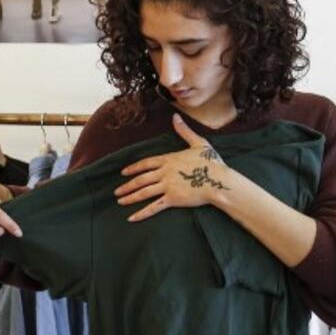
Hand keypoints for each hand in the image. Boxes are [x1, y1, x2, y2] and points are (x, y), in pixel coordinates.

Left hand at [115, 114, 232, 221]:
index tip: (124, 172)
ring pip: (144, 192)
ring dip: (130, 197)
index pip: (146, 163)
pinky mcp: (173, 199)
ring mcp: (168, 186)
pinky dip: (142, 213)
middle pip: (141, 179)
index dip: (133, 168)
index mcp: (169, 159)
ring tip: (120, 201)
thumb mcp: (198, 142)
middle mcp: (165, 172)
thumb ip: (184, 131)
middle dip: (127, 185)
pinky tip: (132, 218)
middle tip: (116, 192)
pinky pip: (154, 207)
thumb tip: (175, 116)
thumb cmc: (211, 162)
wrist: (219, 180)